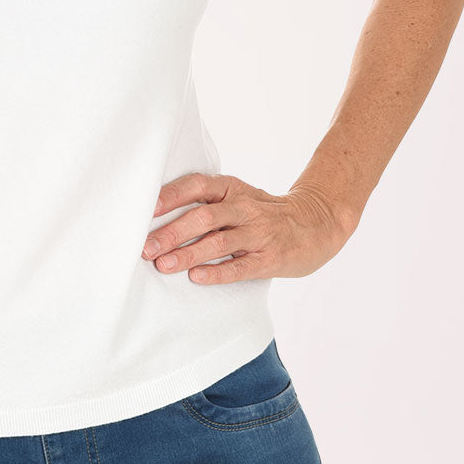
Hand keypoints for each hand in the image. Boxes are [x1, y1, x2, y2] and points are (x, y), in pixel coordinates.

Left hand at [141, 172, 356, 283]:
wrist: (318, 223)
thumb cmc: (264, 213)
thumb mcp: (239, 197)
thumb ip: (207, 203)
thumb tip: (156, 217)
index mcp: (231, 189)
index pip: (197, 186)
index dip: (171, 195)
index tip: (146, 209)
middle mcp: (244, 208)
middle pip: (204, 217)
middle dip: (171, 232)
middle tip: (145, 248)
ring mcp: (259, 233)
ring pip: (219, 242)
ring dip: (188, 253)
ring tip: (163, 264)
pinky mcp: (271, 259)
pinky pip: (241, 266)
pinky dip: (218, 272)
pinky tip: (197, 277)